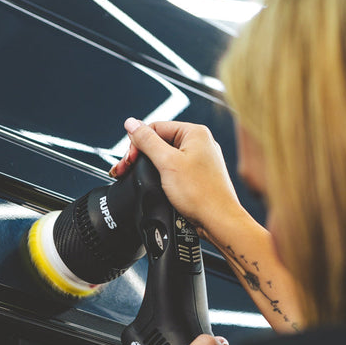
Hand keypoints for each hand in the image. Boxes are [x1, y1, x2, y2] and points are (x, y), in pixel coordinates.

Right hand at [110, 118, 243, 232]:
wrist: (218, 221)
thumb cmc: (201, 194)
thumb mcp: (167, 163)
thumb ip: (147, 141)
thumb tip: (131, 123)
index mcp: (195, 133)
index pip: (155, 128)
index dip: (138, 143)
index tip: (129, 160)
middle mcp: (199, 143)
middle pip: (159, 142)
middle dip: (141, 156)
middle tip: (127, 169)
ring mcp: (199, 160)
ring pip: (165, 157)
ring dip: (149, 167)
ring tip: (138, 178)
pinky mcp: (197, 176)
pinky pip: (174, 170)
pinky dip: (161, 176)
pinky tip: (155, 185)